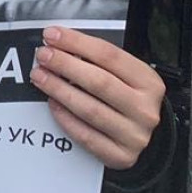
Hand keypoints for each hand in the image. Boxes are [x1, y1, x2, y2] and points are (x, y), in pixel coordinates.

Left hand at [30, 26, 163, 169]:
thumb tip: (60, 44)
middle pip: (99, 82)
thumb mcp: (127, 76)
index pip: (109, 56)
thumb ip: (100, 61)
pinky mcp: (121, 157)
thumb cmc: (130, 100)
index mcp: (148, 82)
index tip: (52, 35)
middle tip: (43, 56)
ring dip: (59, 90)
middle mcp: (144, 109)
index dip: (77, 43)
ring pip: (90, 110)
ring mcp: (134, 135)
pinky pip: (86, 136)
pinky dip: (66, 119)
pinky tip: (52, 104)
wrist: (151, 140)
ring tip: (40, 77)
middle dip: (65, 65)